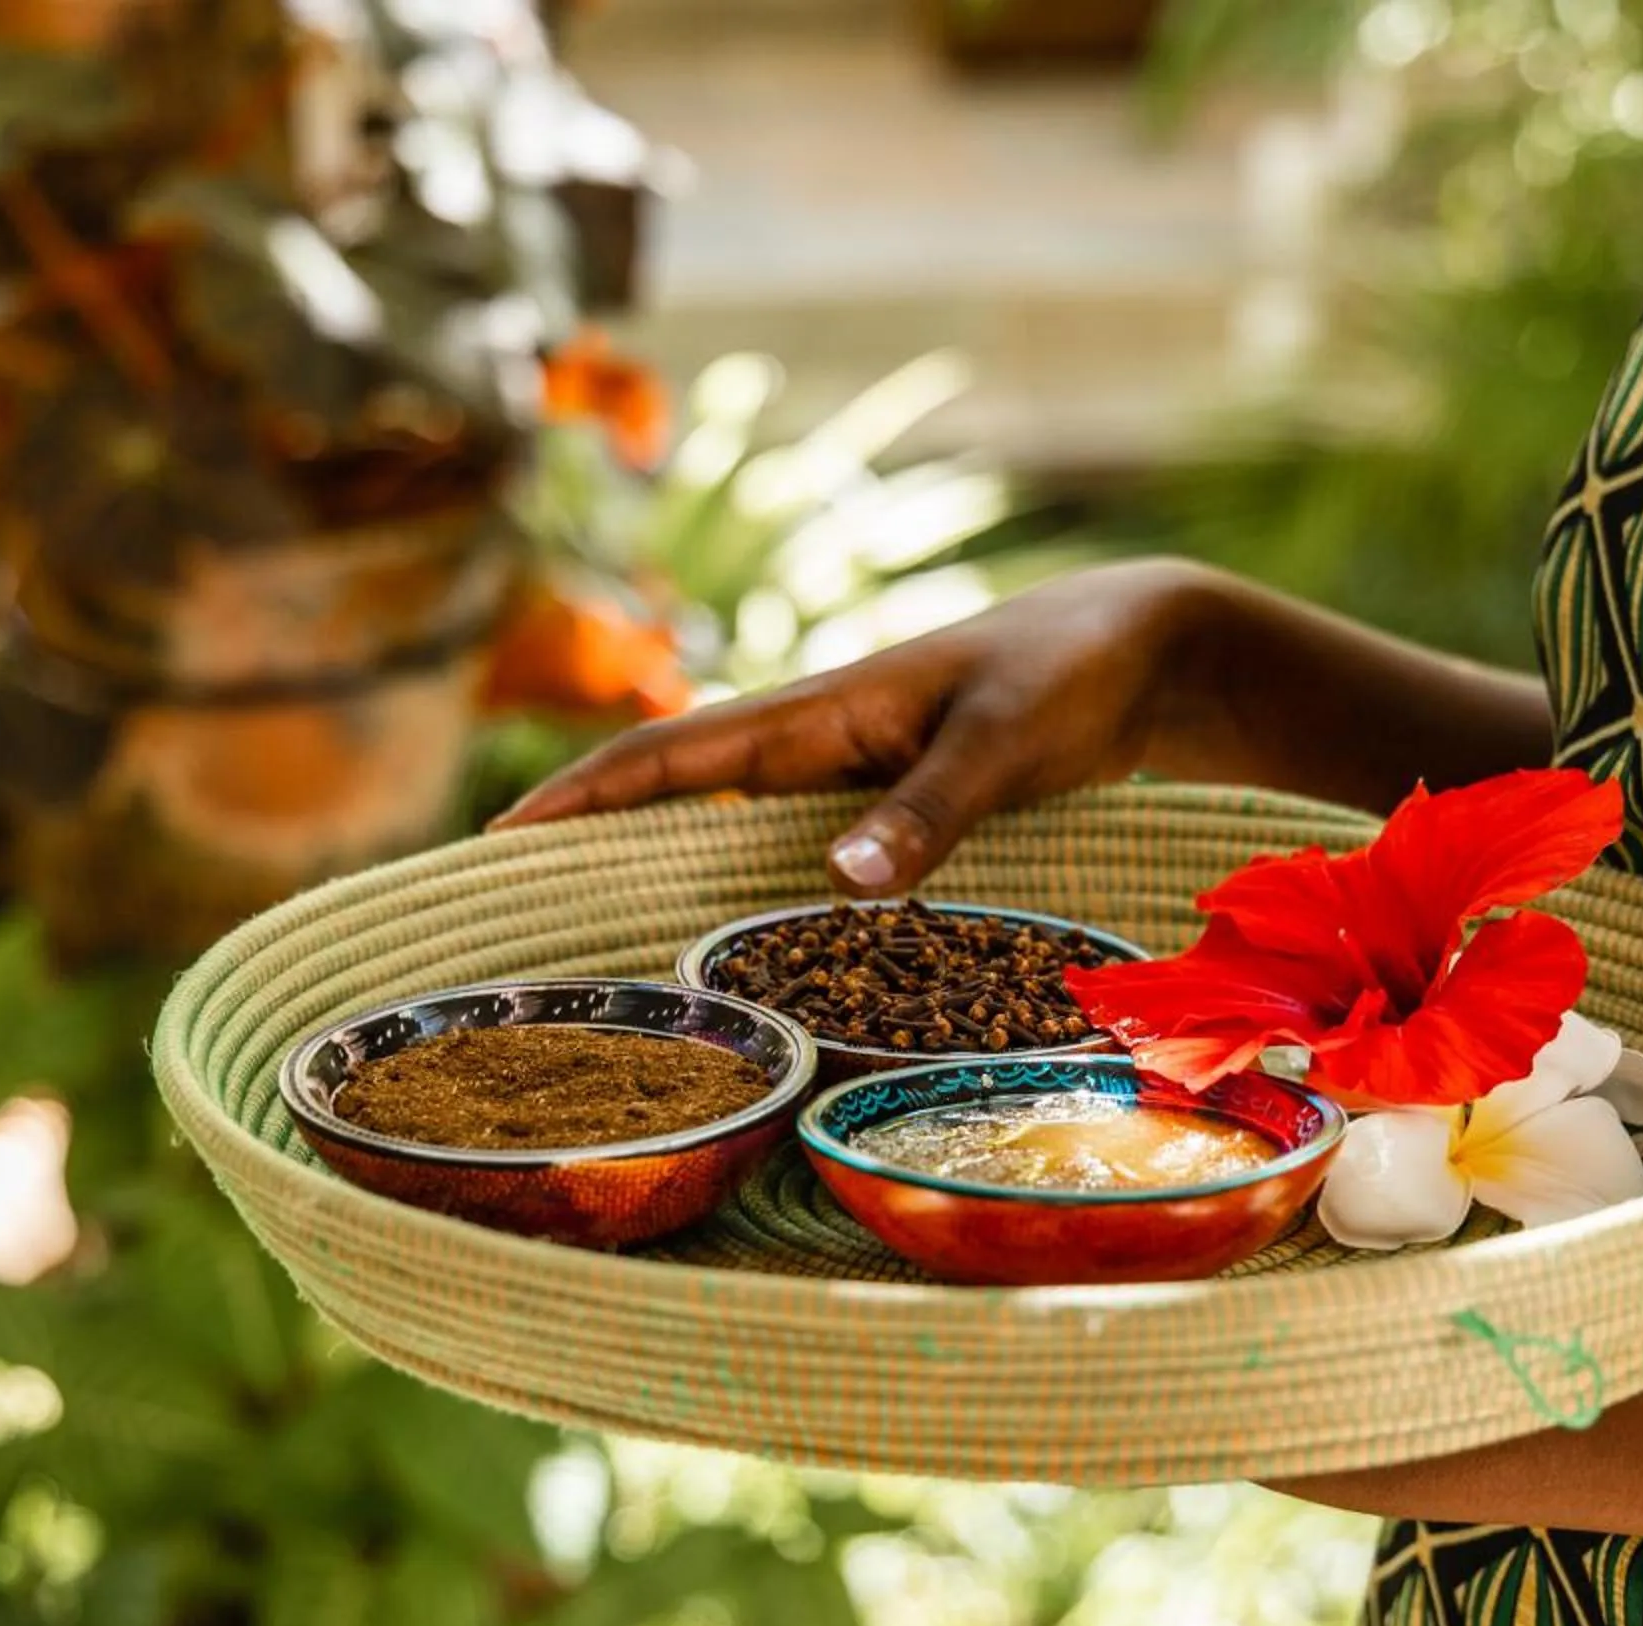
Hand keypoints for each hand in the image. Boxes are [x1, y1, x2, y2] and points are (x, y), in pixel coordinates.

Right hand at [497, 560, 1214, 895]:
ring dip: (657, 877)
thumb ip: (929, 810)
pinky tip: (736, 958)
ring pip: (726, 832)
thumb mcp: (1005, 740)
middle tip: (504, 922)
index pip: (665, 757)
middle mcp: (815, 745)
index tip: (495, 843)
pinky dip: (746, 896)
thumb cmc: (1074, 675)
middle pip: (670, 799)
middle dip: (583, 847)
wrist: (1146, 649)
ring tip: (587, 955)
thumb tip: (840, 885)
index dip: (576, 800)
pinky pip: (792, 854)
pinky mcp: (892, 806)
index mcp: (818, 713)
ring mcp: (849, 777)